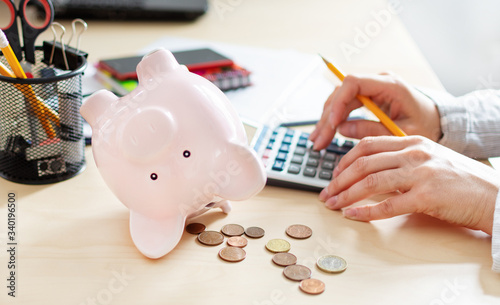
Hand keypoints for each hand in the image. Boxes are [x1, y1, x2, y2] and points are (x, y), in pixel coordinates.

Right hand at [309, 73, 441, 149]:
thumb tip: (342, 129)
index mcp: (390, 85)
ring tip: (317, 141)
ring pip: (338, 99)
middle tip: (318, 140)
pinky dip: (333, 120)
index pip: (353, 83)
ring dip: (326, 120)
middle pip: (341, 93)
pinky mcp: (367, 98)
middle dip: (328, 118)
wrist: (437, 122)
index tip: (333, 124)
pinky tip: (325, 134)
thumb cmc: (426, 126)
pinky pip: (344, 106)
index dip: (339, 102)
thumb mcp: (401, 133)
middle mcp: (377, 83)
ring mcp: (371, 89)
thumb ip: (372, 130)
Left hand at [319, 136, 499, 234]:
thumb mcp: (430, 160)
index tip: (335, 174)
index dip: (345, 160)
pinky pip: (388, 205)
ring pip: (370, 182)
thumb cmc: (461, 181)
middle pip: (363, 163)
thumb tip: (370, 174)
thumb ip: (402, 162)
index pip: (368, 145)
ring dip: (346, 195)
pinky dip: (366, 211)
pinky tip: (352, 215)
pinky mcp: (427, 196)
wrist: (494, 196)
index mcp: (413, 142)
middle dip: (339, 179)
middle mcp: (414, 154)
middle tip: (326, 192)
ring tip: (332, 205)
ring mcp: (421, 174)